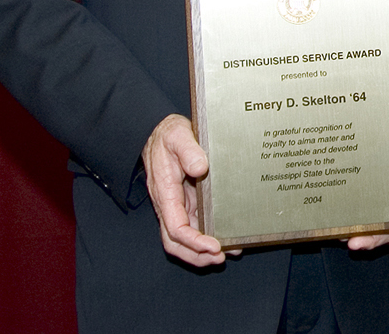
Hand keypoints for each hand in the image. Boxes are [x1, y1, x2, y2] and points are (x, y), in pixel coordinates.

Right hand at [143, 113, 227, 265]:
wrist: (161, 131)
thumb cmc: (169, 135)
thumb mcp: (178, 136)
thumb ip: (189, 150)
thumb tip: (201, 168)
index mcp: (165, 192)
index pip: (175, 227)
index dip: (193, 241)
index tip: (213, 246)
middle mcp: (169, 204)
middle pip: (175, 242)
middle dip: (196, 254)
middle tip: (220, 257)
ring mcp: (178, 204)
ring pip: (184, 238)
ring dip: (201, 250)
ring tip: (226, 254)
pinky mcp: (186, 201)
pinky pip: (194, 225)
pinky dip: (206, 236)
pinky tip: (225, 237)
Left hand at [347, 117, 388, 249]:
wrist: (383, 115)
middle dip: (375, 241)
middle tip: (357, 242)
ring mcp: (379, 200)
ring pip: (371, 230)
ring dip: (359, 237)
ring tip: (343, 237)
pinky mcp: (360, 194)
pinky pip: (355, 215)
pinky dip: (346, 223)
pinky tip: (335, 224)